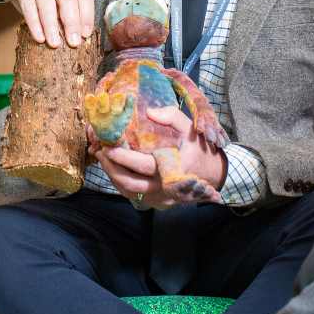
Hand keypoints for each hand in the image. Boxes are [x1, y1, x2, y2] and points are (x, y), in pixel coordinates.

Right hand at [0, 0, 93, 47]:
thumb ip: (62, 11)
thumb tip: (74, 37)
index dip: (87, 16)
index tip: (85, 35)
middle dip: (72, 23)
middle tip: (74, 43)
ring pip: (47, 3)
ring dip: (52, 26)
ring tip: (55, 44)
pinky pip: (28, 4)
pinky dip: (34, 23)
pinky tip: (38, 37)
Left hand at [93, 107, 225, 209]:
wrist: (214, 174)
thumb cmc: (199, 148)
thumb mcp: (190, 127)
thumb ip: (171, 116)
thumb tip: (149, 111)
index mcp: (172, 168)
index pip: (142, 166)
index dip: (123, 158)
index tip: (108, 147)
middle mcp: (164, 187)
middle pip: (129, 182)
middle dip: (110, 167)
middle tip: (99, 151)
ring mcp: (160, 197)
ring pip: (128, 191)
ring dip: (112, 175)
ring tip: (102, 158)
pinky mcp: (157, 202)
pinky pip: (134, 196)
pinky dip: (121, 183)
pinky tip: (113, 169)